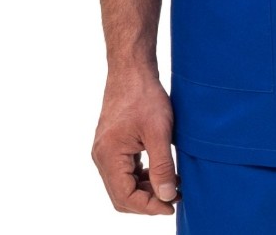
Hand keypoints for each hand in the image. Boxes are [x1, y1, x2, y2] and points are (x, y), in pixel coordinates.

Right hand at [91, 69, 179, 214]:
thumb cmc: (144, 95)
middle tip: (174, 198)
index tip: (172, 204)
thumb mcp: (159, 131)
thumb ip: (162, 166)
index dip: (149, 206)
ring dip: (146, 189)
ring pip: (123, 184)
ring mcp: (105, 150)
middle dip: (148, 201)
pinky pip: (124, 171)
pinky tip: (161, 172)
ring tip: (173, 185)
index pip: (125, 197)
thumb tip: (167, 196)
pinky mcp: (112, 144)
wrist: (132, 68)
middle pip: (122, 196)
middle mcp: (101, 157)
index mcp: (109, 156)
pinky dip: (142, 176)